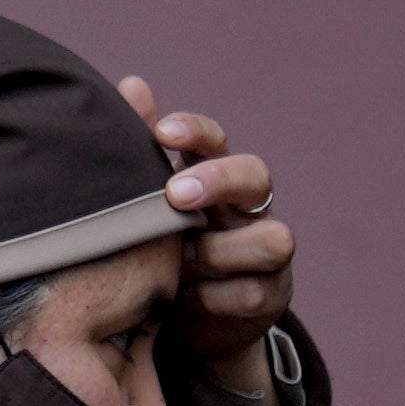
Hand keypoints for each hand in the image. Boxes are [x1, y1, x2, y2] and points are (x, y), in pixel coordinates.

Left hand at [118, 73, 293, 405]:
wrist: (190, 320)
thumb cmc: (169, 245)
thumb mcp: (152, 203)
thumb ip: (142, 148)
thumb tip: (133, 85)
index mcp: (215, 177)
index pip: (216, 140)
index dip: (195, 132)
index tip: (162, 133)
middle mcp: (249, 208)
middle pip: (257, 175)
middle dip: (218, 180)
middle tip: (175, 195)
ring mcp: (267, 254)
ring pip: (271, 240)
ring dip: (218, 251)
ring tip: (179, 262)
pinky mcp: (270, 297)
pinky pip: (250, 294)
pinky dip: (212, 297)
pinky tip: (184, 299)